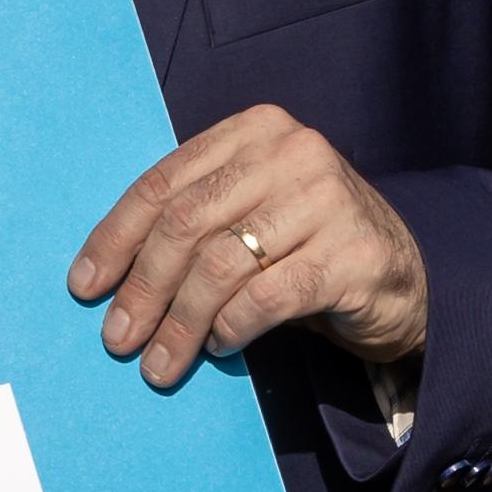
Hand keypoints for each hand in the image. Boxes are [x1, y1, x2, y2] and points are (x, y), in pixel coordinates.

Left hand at [71, 104, 428, 392]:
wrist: (407, 277)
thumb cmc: (306, 245)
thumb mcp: (248, 214)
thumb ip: (192, 222)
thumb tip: (105, 279)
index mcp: (255, 130)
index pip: (163, 184)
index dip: (116, 238)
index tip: (84, 286)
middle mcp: (293, 152)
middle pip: (186, 224)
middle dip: (143, 288)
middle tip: (118, 338)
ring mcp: (328, 199)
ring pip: (221, 264)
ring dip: (181, 322)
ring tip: (160, 361)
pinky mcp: (353, 254)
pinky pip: (267, 296)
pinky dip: (232, 326)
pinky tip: (219, 346)